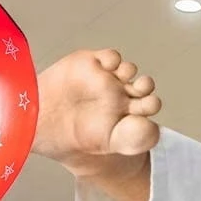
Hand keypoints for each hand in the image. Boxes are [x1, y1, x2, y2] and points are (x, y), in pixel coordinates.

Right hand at [32, 49, 161, 176]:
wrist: (45, 126)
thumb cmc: (79, 138)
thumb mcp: (114, 143)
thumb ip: (136, 139)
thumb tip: (155, 127)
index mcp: (128, 115)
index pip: (149, 104)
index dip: (151, 103)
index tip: (147, 106)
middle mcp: (120, 96)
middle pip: (142, 85)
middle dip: (145, 85)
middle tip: (140, 91)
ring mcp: (107, 79)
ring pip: (128, 69)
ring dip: (130, 71)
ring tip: (124, 78)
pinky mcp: (92, 63)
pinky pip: (110, 57)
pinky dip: (114, 59)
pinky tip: (110, 66)